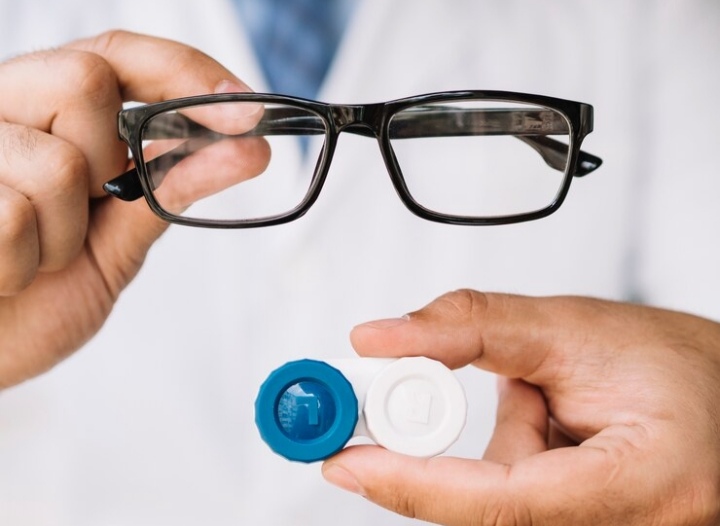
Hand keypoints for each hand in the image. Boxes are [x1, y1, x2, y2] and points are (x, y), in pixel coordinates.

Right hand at [0, 31, 266, 387]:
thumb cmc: (40, 299)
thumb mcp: (116, 243)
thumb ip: (167, 190)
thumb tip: (246, 148)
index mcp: (47, 115)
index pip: (119, 55)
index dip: (187, 74)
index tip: (245, 112)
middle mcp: (4, 113)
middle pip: (85, 79)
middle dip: (110, 160)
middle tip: (85, 209)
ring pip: (60, 162)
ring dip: (65, 235)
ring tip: (34, 258)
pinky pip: (14, 217)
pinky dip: (24, 264)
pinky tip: (4, 273)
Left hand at [323, 290, 719, 524]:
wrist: (715, 388)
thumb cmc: (668, 362)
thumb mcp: (566, 325)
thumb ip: (469, 328)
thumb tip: (380, 340)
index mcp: (643, 483)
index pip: (505, 504)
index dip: (414, 484)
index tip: (348, 461)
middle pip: (489, 513)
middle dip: (436, 455)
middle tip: (391, 404)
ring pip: (496, 507)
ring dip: (495, 442)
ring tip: (545, 396)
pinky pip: (511, 503)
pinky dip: (506, 455)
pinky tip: (548, 420)